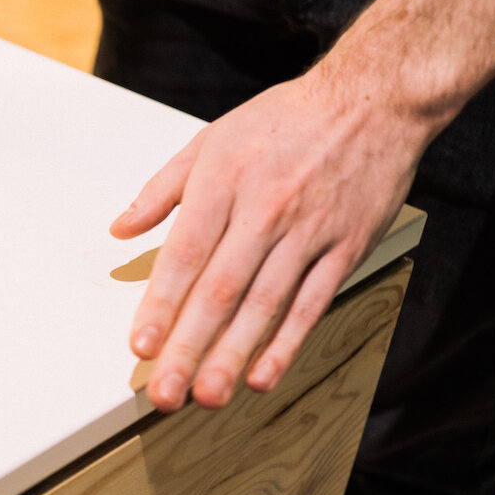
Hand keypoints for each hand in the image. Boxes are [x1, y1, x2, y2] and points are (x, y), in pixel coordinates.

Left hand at [111, 67, 433, 411]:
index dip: (161, 304)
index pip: (185, 255)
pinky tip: (264, 374)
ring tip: (208, 395)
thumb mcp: (211, 139)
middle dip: (190, 347)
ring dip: (233, 355)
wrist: (374, 99)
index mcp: (222, 183)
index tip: (141, 346)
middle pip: (220, 290)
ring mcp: (308, 232)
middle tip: (166, 394)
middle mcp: (264, 210)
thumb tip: (121, 228)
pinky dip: (288, 342)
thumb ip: (162, 189)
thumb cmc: (285, 120)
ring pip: (264, 304)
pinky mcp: (346, 247)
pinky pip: (312, 303)